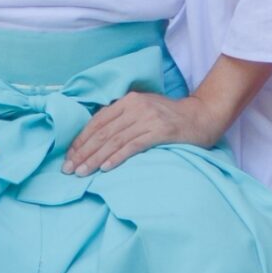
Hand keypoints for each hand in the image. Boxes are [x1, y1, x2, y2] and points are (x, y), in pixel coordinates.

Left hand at [61, 92, 220, 174]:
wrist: (202, 116)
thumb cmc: (170, 117)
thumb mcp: (144, 110)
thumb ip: (123, 118)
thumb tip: (97, 137)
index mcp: (128, 100)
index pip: (98, 121)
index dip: (81, 140)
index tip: (69, 156)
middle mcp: (135, 106)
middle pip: (103, 132)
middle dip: (83, 152)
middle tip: (68, 169)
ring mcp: (148, 118)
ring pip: (114, 140)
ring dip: (95, 158)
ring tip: (82, 172)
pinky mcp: (160, 131)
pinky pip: (133, 145)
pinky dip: (117, 157)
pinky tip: (105, 168)